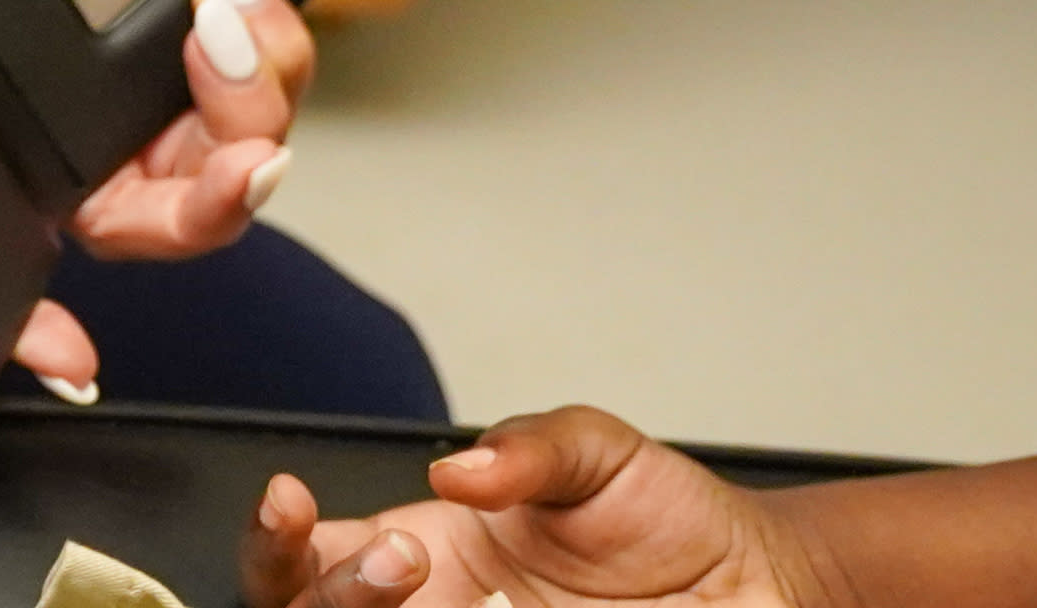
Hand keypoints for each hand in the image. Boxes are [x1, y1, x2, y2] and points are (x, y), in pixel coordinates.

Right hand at [11, 0, 314, 397]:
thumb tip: (73, 372)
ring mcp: (187, 96)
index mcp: (136, 217)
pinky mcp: (184, 39)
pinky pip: (239, 18)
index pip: (199, 218)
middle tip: (216, 26)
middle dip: (246, 83)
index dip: (229, 196)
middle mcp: (178, 161)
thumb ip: (22, 326)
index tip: (247, 167)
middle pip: (250, 130)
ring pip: (261, 71)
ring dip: (256, 28)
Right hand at [241, 408, 820, 607]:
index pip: (312, 556)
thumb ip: (533, 446)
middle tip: (404, 559)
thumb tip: (460, 470)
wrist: (758, 582)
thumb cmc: (671, 521)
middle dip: (329, 590)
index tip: (292, 504)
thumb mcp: (600, 453)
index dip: (278, 540)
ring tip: (428, 588)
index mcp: (430, 553)